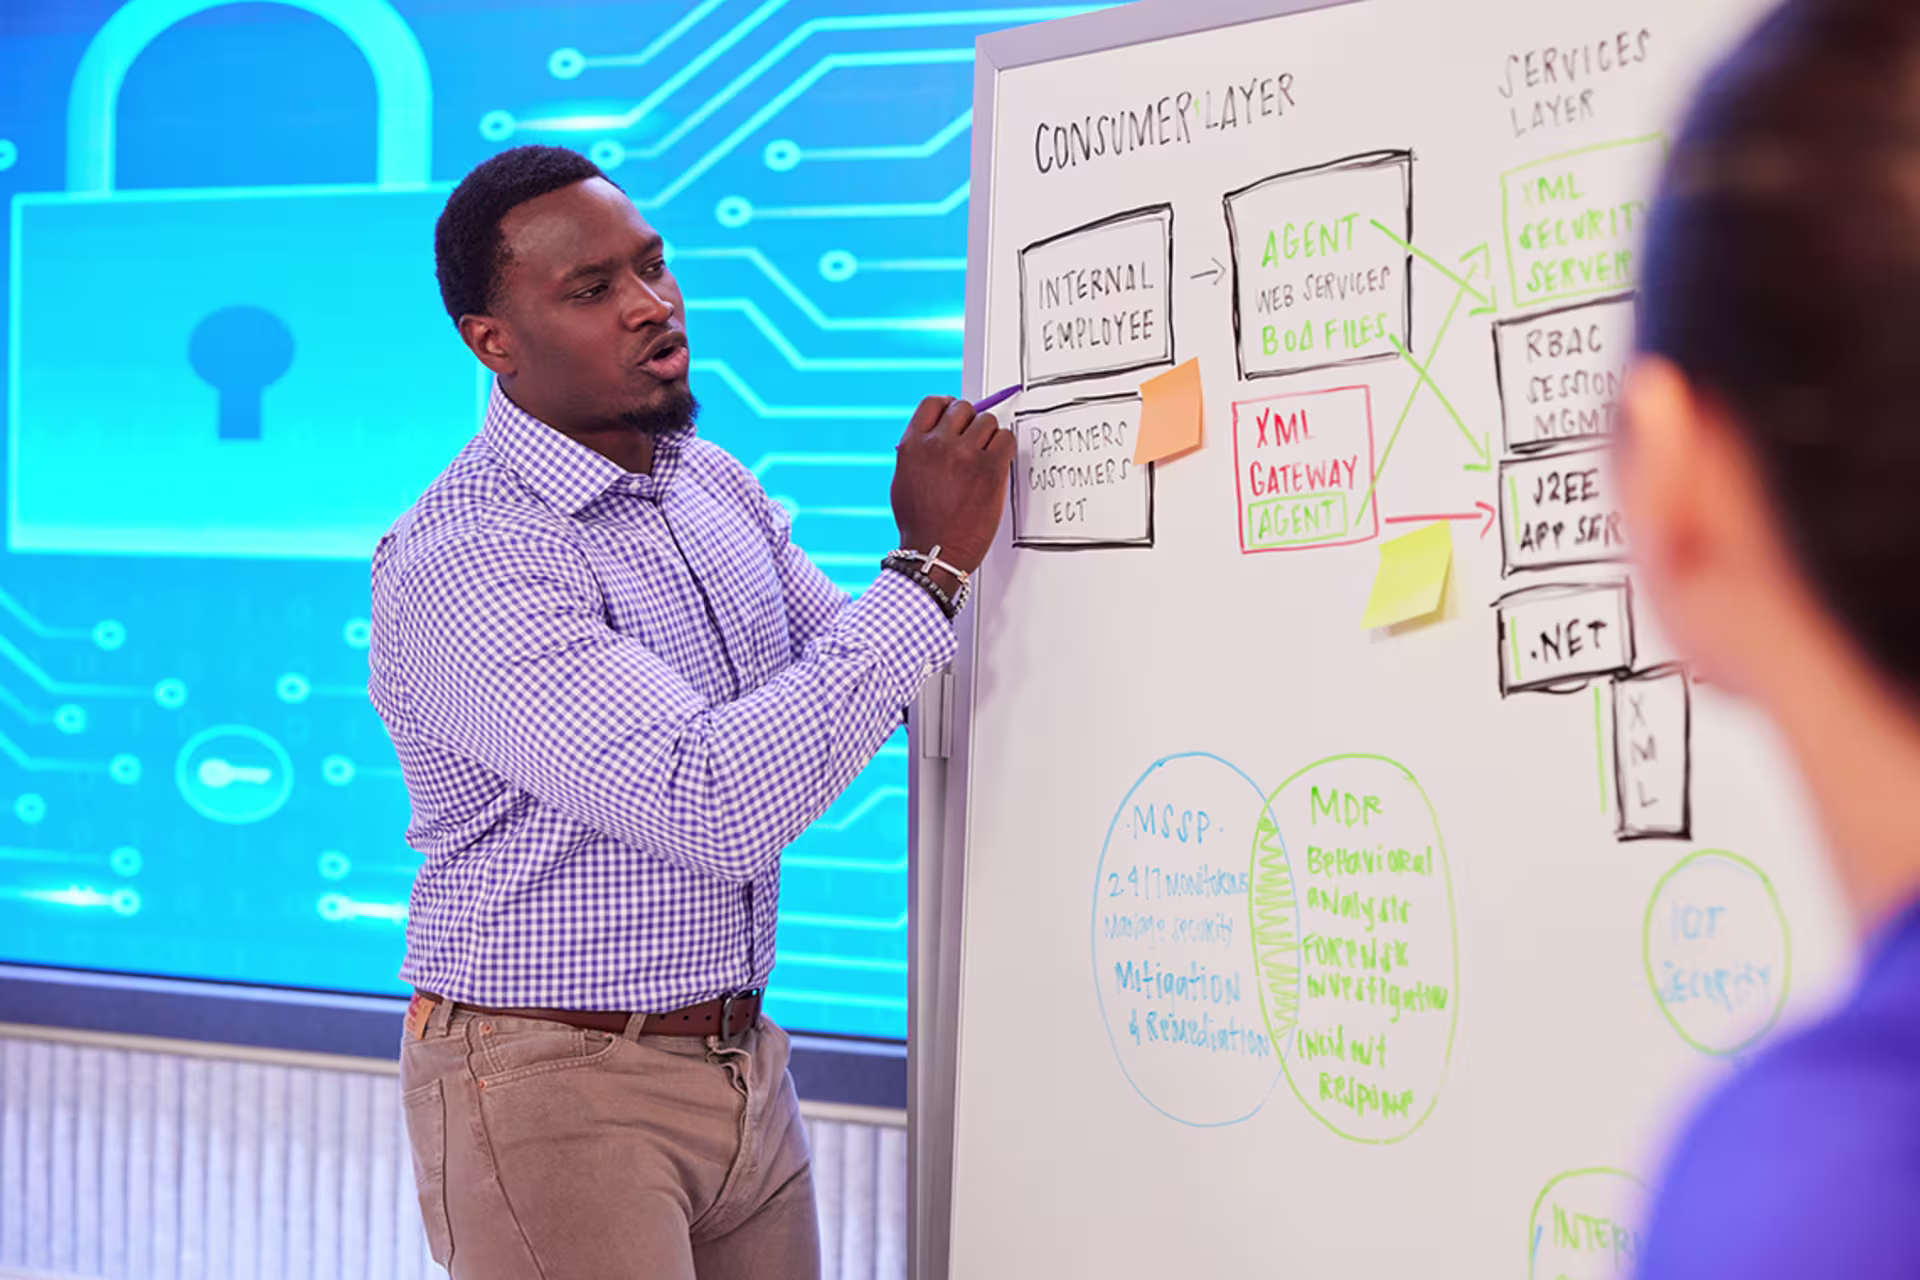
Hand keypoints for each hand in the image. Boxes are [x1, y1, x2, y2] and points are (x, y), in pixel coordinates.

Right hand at [891, 395, 1015, 589]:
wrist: (935, 552)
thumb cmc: (919, 525)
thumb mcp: (902, 482)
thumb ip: (916, 454)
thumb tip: (930, 438)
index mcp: (912, 445)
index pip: (933, 403)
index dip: (948, 406)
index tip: (956, 416)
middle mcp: (937, 444)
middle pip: (963, 408)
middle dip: (970, 422)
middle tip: (974, 443)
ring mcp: (964, 454)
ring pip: (988, 421)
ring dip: (989, 436)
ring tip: (985, 459)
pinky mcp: (989, 468)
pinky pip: (1006, 439)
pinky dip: (1005, 448)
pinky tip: (998, 463)